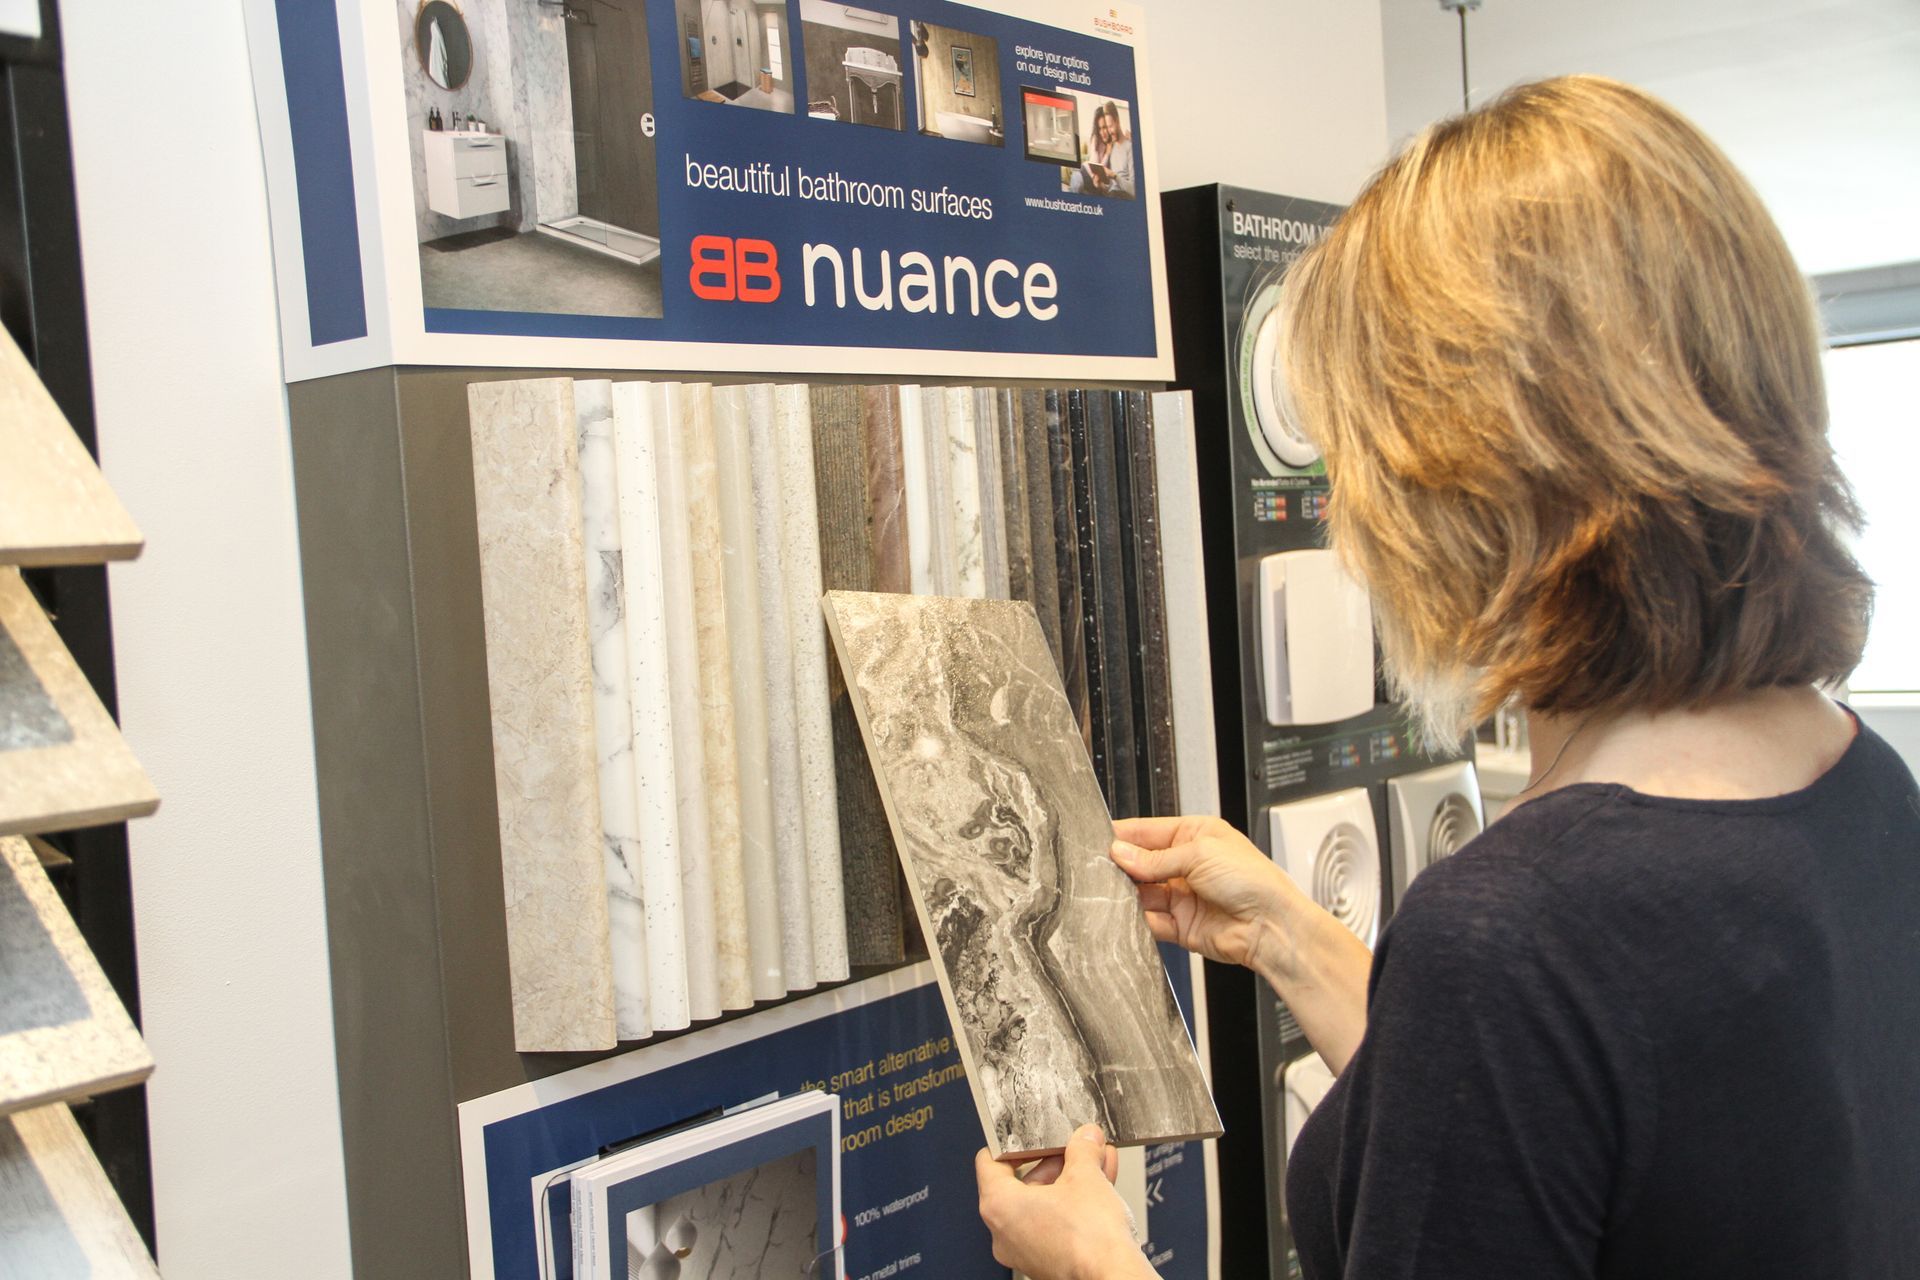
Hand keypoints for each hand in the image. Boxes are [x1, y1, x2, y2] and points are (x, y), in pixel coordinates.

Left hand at [975, 1126, 1150, 1279]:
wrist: (1113, 1276)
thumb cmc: (1090, 1239)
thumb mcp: (1086, 1176)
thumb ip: (1082, 1148)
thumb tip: (1086, 1138)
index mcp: (999, 1206)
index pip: (990, 1162)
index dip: (1014, 1144)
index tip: (1033, 1137)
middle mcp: (1005, 1233)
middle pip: (1023, 1183)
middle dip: (1055, 1162)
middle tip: (1076, 1149)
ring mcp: (1025, 1251)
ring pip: (1045, 1204)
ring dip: (1071, 1181)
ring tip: (1096, 1163)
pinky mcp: (1047, 1262)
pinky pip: (1056, 1223)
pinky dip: (1074, 1204)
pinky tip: (1101, 1186)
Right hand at [1111, 815, 1297, 975]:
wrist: (1271, 926)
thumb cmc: (1253, 881)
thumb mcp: (1200, 854)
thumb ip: (1156, 858)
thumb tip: (1121, 853)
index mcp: (1195, 836)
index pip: (1149, 832)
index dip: (1124, 836)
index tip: (1098, 839)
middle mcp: (1187, 864)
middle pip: (1142, 863)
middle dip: (1122, 866)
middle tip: (1098, 867)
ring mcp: (1183, 896)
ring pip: (1142, 893)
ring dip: (1127, 893)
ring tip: (1111, 891)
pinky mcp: (1181, 925)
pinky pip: (1151, 921)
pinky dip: (1138, 919)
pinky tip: (1128, 914)